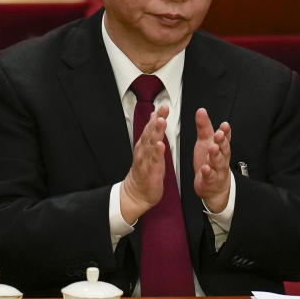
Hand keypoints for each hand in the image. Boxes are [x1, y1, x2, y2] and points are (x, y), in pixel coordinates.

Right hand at [120, 104, 169, 224]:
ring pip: (151, 144)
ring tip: (161, 121)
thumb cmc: (144, 171)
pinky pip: (154, 160)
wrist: (136, 193)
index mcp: (144, 144)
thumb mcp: (148, 148)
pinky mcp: (150, 171)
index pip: (150, 127)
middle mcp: (144, 150)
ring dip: (156, 132)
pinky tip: (160, 145)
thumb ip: (151, 132)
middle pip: (150, 132)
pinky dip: (157, 152)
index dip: (157, 116)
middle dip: (157, 120)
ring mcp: (146, 160)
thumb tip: (154, 115)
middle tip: (163, 109)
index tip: (163, 106)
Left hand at [193, 107, 230, 212]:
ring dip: (216, 155)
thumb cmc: (209, 162)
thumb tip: (201, 111)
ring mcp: (217, 170)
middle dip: (222, 141)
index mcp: (220, 148)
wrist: (213, 187)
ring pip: (218, 162)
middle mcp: (221, 158)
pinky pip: (210, 177)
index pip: (225, 138)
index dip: (225, 132)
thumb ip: (204, 127)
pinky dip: (208, 173)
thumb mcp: (205, 142)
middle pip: (223, 149)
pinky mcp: (210, 181)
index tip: (224, 125)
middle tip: (219, 134)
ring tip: (213, 148)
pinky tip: (205, 168)